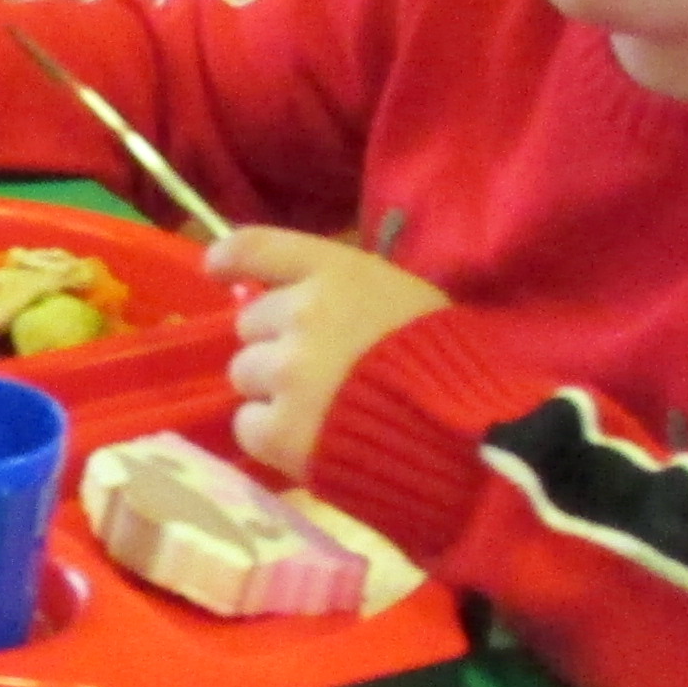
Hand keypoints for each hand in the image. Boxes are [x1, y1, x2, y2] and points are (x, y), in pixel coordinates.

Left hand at [210, 225, 447, 478]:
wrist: (470, 433)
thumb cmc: (453, 362)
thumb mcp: (405, 297)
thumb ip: (346, 292)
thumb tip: (293, 302)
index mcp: (336, 272)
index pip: (259, 246)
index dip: (231, 256)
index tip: (218, 268)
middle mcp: (301, 314)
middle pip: (250, 324)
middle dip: (275, 343)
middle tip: (318, 370)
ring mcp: (285, 373)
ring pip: (245, 374)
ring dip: (272, 390)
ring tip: (321, 409)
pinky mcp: (278, 430)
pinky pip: (247, 425)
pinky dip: (271, 434)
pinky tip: (311, 440)